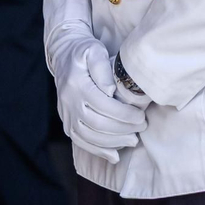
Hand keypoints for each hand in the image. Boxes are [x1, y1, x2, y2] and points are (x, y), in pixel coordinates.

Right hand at [50, 37, 146, 163]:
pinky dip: (98, 151)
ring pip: (89, 137)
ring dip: (113, 142)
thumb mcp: (94, 50)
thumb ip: (102, 67)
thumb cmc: (84, 51)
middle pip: (97, 124)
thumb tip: (111, 90)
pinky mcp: (67, 122)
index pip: (103, 105)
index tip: (141, 116)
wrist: (63, 55)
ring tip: (133, 140)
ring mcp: (66, 114)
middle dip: (123, 129)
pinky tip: (114, 155)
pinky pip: (81, 142)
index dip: (124, 114)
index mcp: (76, 84)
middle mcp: (68, 101)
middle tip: (142, 127)